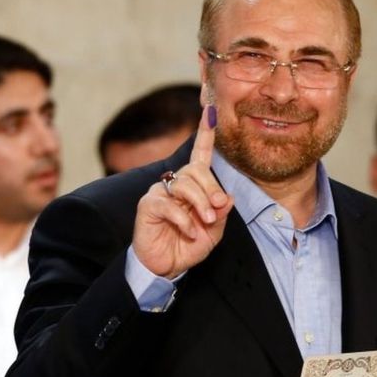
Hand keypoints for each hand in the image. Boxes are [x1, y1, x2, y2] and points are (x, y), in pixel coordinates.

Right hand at [132, 105, 233, 278]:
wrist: (166, 267)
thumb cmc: (188, 245)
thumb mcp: (213, 232)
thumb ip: (221, 213)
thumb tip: (228, 197)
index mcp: (193, 185)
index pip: (200, 154)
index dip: (205, 132)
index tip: (209, 109)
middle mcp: (176, 183)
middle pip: (196, 170)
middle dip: (211, 189)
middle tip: (217, 211)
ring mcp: (160, 192)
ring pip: (184, 183)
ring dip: (200, 204)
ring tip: (205, 223)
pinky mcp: (148, 205)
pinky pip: (168, 203)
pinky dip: (184, 218)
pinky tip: (189, 231)